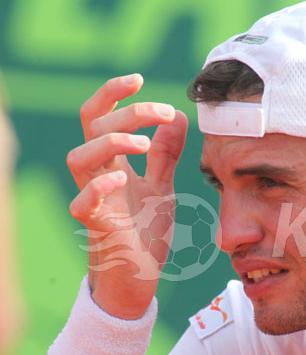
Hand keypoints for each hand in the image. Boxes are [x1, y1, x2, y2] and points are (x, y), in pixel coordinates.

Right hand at [67, 74, 187, 318]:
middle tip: (162, 112)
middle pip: (93, 127)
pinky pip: (83, 203)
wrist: (140, 276)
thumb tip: (178, 117)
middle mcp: (98, 175)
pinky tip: (122, 178)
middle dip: (126, 112)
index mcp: (113, 162)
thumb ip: (166, 153)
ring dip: (111, 143)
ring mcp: (95, 199)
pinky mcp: (97, 226)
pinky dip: (98, 188)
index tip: (138, 78)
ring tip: (143, 144)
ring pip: (79, 158)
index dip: (112, 93)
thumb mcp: (162, 185)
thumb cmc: (145, 230)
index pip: (100, 116)